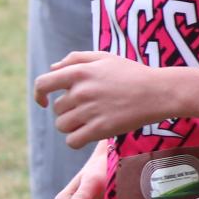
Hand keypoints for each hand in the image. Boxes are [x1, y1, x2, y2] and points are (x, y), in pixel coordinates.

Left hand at [34, 51, 169, 146]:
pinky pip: (72, 141)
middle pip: (57, 109)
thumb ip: (76, 59)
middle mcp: (81, 91)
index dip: (39, 95)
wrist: (159, 92)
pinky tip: (89, 135)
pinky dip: (77, 141)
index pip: (43, 84)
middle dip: (68, 111)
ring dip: (72, 126)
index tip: (44, 102)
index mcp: (79, 72)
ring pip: (63, 126)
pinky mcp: (100, 129)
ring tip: (91, 122)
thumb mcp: (105, 57)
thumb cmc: (133, 74)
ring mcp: (90, 111)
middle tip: (89, 109)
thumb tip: (53, 68)